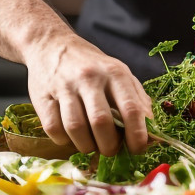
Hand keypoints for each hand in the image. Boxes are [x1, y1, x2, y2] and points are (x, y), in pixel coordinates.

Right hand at [28, 32, 153, 156]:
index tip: (137, 150)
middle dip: (109, 146)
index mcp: (115, 73)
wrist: (52, 45)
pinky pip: (54, 129)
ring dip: (86, 146)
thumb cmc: (92, 66)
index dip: (137, 136)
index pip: (131, 109)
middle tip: (110, 150)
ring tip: (90, 145)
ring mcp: (65, 87)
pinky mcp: (42, 96)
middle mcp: (90, 78)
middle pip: (101, 123)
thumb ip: (137, 101)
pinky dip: (63, 140)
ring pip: (76, 128)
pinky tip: (70, 136)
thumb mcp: (119, 74)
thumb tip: (152, 134)